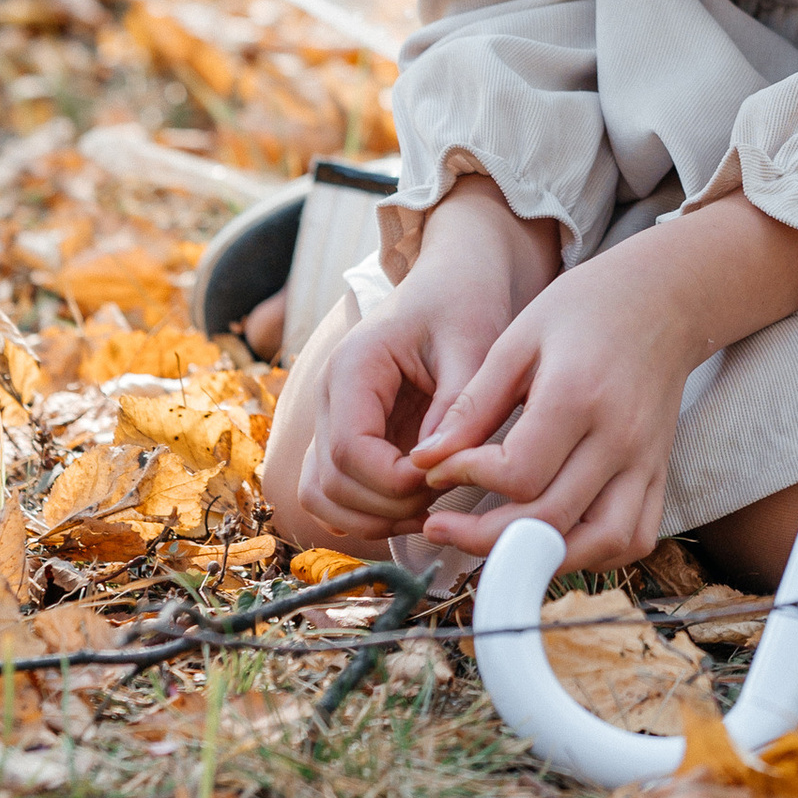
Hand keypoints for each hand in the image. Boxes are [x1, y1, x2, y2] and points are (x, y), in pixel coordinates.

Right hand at [285, 179, 554, 547]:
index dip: (395, 482)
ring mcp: (332, 419)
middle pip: (331, 483)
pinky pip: (335, 493)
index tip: (445, 476)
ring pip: (323, 497)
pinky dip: (368, 512)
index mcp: (353, 367)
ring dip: (374, 517)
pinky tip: (417, 504)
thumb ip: (456, 405)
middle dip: (389, 505)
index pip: (350, 450)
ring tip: (432, 504)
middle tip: (444, 492)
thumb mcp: (474, 343)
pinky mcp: (346, 436)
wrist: (456, 280)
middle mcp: (330, 396)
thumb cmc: (466, 303)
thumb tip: (437, 466)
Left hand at [409, 243, 702, 566]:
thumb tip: (427, 460)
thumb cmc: (587, 309)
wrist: (665, 299)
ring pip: (598, 544)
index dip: (466, 480)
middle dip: (482, 534)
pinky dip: (592, 554)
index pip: (518, 473)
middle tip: (440, 524)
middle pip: (550, 520)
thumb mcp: (519, 339)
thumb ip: (475, 403)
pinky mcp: (659, 474)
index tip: (437, 468)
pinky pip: (632, 539)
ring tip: (494, 545)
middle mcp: (619, 438)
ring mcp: (646, 462)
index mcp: (578, 396)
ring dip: (543, 557)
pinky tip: (551, 542)